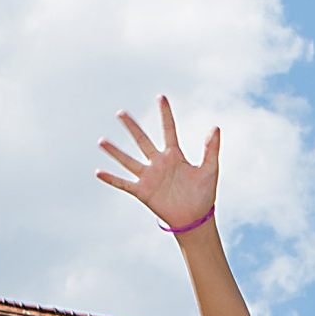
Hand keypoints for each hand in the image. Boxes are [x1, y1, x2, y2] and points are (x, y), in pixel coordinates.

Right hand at [96, 97, 221, 234]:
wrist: (195, 219)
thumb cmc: (204, 195)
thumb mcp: (210, 170)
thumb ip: (211, 149)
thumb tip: (215, 127)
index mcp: (175, 155)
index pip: (168, 130)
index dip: (165, 114)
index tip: (161, 97)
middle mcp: (159, 163)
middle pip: (142, 141)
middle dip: (132, 127)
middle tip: (120, 113)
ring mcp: (149, 177)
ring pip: (129, 161)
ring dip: (115, 152)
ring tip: (101, 141)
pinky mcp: (143, 192)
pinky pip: (124, 184)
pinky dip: (112, 179)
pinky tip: (99, 172)